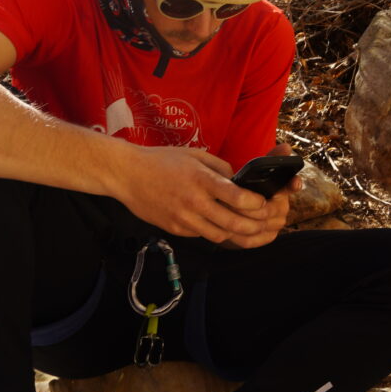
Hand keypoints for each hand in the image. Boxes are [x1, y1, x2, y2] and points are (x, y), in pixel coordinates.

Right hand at [111, 145, 270, 242]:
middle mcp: (194, 202)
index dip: (256, 204)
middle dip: (254, 226)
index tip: (263, 202)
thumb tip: (238, 181)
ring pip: (220, 235)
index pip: (237, 198)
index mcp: (202, 180)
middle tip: (263, 222)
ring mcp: (183, 218)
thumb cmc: (162, 161)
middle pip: (233, 223)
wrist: (127, 175)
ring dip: (235, 233)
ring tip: (245, 226)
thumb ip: (220, 168)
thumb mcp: (195, 156)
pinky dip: (214, 232)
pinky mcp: (175, 229)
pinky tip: (219, 224)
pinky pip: (202, 235)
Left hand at [227, 143, 302, 248]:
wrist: (237, 212)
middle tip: (228, 201)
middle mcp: (283, 208)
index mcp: (283, 190)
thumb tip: (287, 147)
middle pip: (269, 210)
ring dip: (241, 220)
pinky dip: (239, 236)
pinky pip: (253, 240)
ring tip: (224, 213)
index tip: (293, 183)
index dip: (293, 184)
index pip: (292, 186)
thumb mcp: (257, 173)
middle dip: (248, 206)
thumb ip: (270, 160)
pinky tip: (227, 230)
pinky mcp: (265, 238)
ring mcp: (276, 225)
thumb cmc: (248, 188)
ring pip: (260, 226)